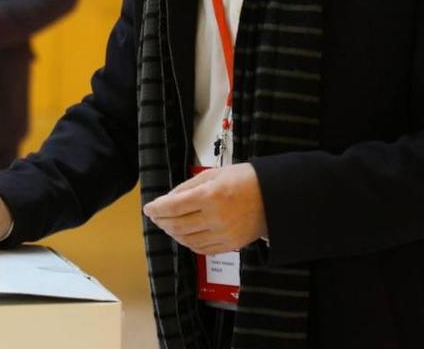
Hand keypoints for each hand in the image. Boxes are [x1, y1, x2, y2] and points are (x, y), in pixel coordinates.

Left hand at [142, 162, 266, 255]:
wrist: (275, 197)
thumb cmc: (244, 180)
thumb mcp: (214, 174)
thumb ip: (188, 187)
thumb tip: (167, 200)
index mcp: (210, 196)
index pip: (173, 207)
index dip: (156, 208)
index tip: (148, 208)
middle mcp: (215, 218)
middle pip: (177, 225)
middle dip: (162, 221)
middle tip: (156, 216)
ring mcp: (223, 235)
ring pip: (187, 240)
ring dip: (173, 232)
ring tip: (168, 225)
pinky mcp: (230, 246)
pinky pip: (202, 249)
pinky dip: (188, 243)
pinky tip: (184, 235)